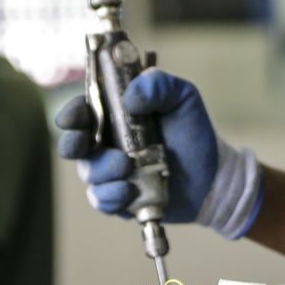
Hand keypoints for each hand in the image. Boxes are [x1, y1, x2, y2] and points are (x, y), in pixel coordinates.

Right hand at [55, 69, 263, 238]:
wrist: (212, 177)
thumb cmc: (193, 133)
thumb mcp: (183, 98)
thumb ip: (159, 84)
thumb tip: (131, 96)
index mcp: (114, 114)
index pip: (81, 110)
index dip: (71, 113)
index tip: (74, 118)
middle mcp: (106, 142)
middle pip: (72, 144)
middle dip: (72, 144)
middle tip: (84, 145)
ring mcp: (110, 171)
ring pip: (88, 173)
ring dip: (104, 170)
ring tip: (128, 168)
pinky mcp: (118, 198)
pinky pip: (101, 200)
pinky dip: (112, 196)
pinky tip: (130, 191)